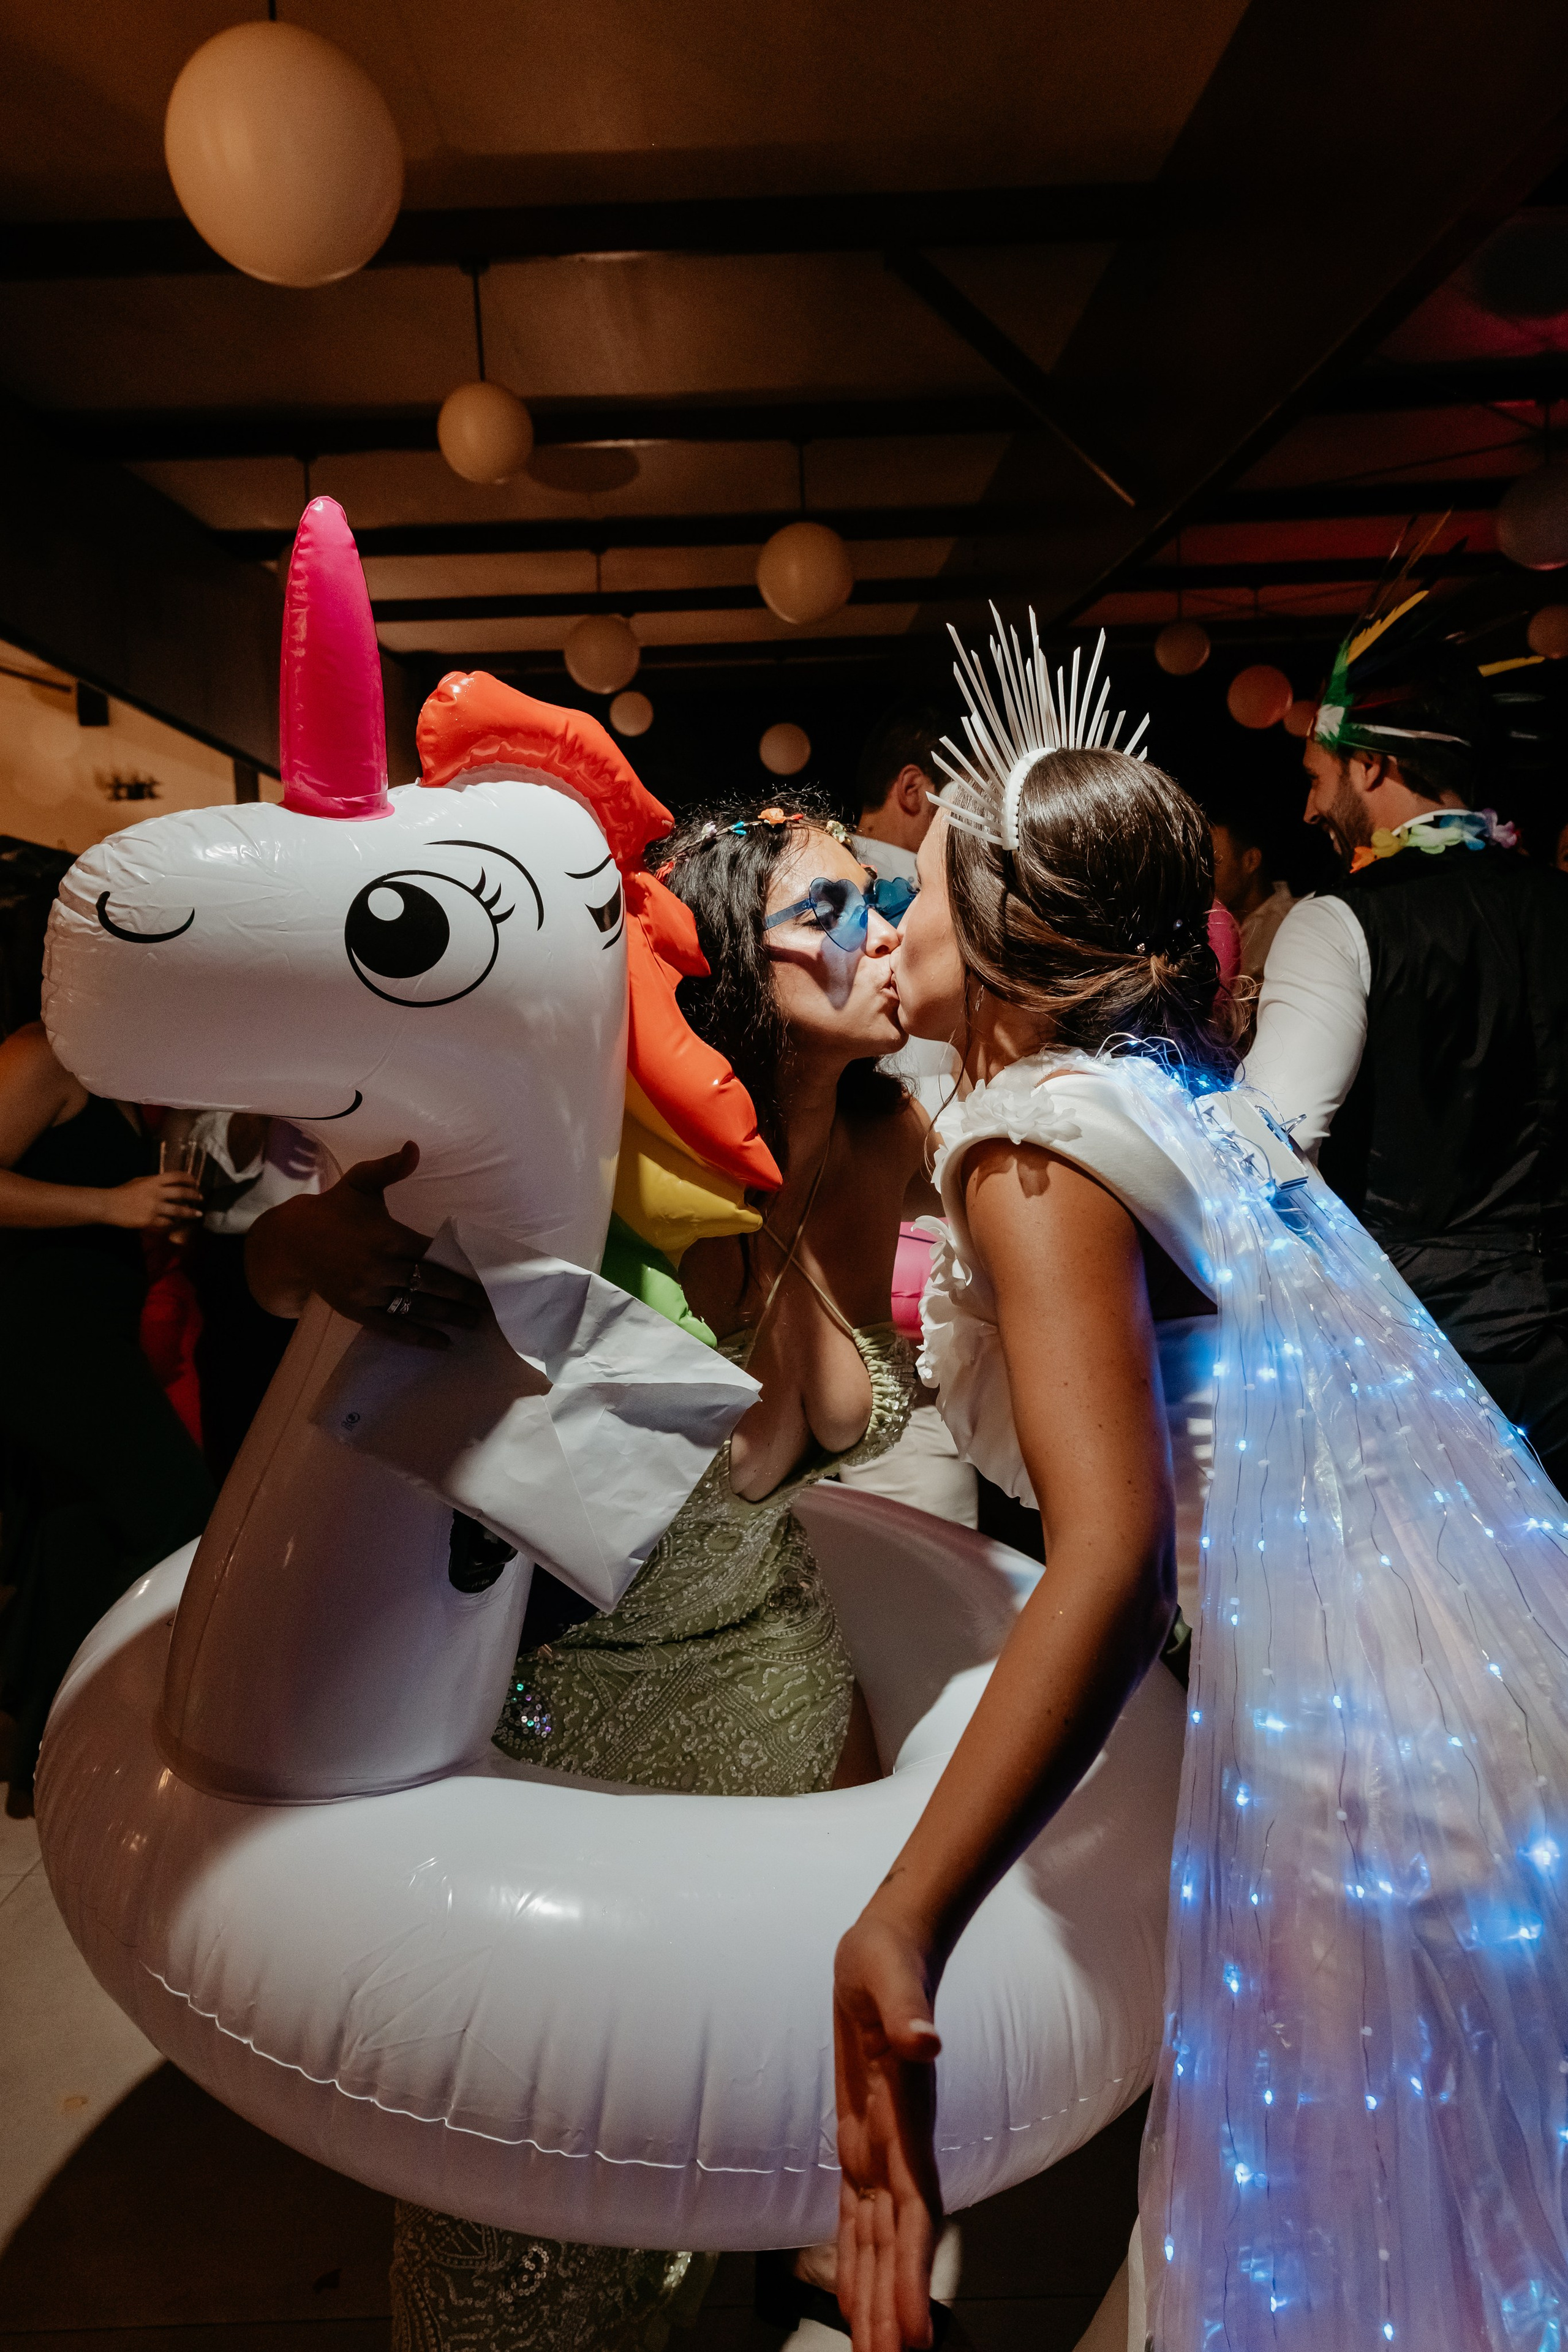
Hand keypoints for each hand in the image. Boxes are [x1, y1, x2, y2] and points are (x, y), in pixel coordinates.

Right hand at [107, 1170, 203, 1231]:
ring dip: (190, 1212)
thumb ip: (154, 1182)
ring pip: (178, 1210)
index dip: (188, 1178)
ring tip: (198, 1213)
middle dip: (194, 1195)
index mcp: (153, 1181)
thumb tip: (169, 1183)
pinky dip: (173, 1222)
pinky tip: (177, 1223)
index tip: (196, 1182)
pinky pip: (167, 1222)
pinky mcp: (150, 1220)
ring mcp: (154, 1207)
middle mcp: (156, 1193)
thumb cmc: (123, 1192)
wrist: (109, 1205)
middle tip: (201, 1197)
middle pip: (181, 1193)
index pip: (176, 1176)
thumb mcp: (139, 1181)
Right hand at [249, 1141, 483, 1349]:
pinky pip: (392, 1327)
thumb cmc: (334, 1209)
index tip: (485, 1270)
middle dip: (462, 1294)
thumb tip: (414, 1148)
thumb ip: (389, 1168)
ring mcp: (367, 1292)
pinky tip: (442, 1344)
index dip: (459, 1262)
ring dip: (447, 1316)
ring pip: (415, 1306)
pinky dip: (417, 1336)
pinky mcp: (357, 1311)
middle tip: (492, 1302)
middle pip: (429, 1282)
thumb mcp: (360, 1182)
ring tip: (476, 1323)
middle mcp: (378, 1267)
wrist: (291, 1242)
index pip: (431, 1252)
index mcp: (385, 1236)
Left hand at [834, 1905, 943, 2351]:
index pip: (914, 2212)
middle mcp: (896, 2146)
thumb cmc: (890, 1963)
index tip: (917, 2329)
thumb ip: (909, 2011)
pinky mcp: (860, 2140)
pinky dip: (857, 2259)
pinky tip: (856, 2299)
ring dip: (878, 2296)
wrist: (888, 1949)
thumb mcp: (894, 1977)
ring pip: (878, 2239)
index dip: (914, 2271)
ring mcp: (879, 2148)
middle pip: (897, 2243)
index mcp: (904, 2120)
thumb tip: (923, 2040)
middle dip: (895, 2304)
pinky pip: (857, 2214)